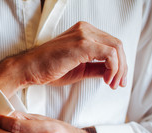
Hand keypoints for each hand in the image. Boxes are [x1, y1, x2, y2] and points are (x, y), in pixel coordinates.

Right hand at [0, 21, 126, 97]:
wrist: (29, 69)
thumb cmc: (47, 69)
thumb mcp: (78, 69)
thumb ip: (95, 68)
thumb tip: (111, 72)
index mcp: (84, 32)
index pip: (110, 44)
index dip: (119, 63)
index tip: (116, 80)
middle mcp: (85, 29)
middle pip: (117, 45)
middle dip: (122, 67)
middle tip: (118, 84)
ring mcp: (84, 35)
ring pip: (116, 48)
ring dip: (119, 69)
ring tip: (111, 84)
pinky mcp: (82, 44)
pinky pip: (109, 54)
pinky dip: (113, 68)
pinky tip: (106, 80)